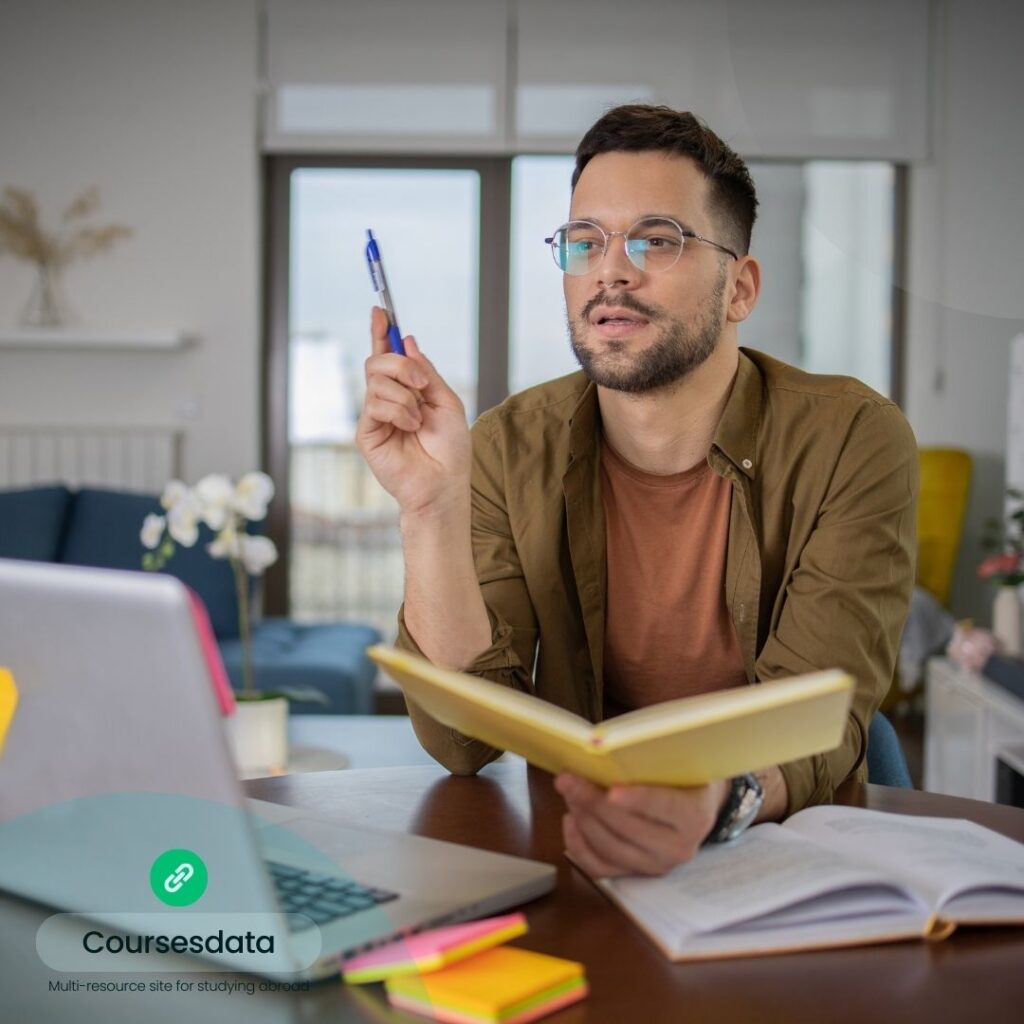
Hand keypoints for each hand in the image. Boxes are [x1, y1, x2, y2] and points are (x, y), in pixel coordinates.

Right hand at [356, 307, 471, 514]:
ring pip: (376, 380)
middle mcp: (388, 400)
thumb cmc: (449, 450)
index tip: (380, 310)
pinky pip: (375, 404)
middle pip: (377, 361)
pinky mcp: (366, 433)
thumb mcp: (447, 402)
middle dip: (401, 364)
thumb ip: (426, 372)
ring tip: (418, 420)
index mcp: (407, 391)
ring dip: (405, 396)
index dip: (382, 332)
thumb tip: (409, 341)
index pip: (388, 356)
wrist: (443, 485)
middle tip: (422, 384)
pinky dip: (398, 411)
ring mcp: (375, 416)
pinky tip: (410, 428)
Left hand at [555, 773, 729, 877]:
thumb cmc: (682, 775)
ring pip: (609, 848)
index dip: (637, 799)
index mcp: (694, 815)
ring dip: (582, 817)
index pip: (665, 806)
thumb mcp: (678, 761)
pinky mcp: (634, 873)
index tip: (612, 791)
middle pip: (628, 828)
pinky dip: (578, 845)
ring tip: (568, 791)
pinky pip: (599, 866)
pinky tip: (570, 819)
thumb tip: (609, 748)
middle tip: (568, 779)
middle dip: (592, 802)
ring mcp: (655, 865)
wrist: (695, 804)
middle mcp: (678, 848)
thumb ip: (652, 758)